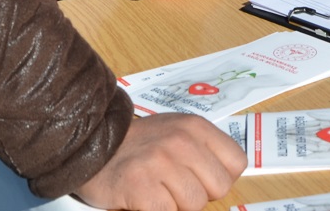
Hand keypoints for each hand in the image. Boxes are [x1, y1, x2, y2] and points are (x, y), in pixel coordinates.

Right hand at [74, 112, 245, 210]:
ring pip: (194, 204)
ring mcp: (160, 163)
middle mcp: (181, 141)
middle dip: (199, 195)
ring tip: (158, 191)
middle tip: (175, 187)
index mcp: (195, 127)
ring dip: (176, 205)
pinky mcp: (141, 186)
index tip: (201, 178)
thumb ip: (203, 151)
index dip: (219, 177)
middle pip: (218, 187)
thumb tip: (223, 184)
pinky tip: (145, 199)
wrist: (93, 143)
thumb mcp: (177, 132)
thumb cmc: (139, 144)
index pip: (236, 162)